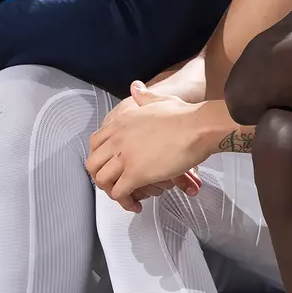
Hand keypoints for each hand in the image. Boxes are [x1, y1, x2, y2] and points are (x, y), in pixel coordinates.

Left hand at [86, 81, 212, 210]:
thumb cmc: (184, 115)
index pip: (95, 143)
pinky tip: (135, 205)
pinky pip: (119, 193)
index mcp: (119, 123)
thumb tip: (136, 87)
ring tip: (125, 198)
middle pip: (92, 164)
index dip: (99, 157)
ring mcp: (124, 157)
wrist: (198, 127)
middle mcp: (117, 140)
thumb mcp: (158, 99)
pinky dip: (124, 202)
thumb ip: (144, 96)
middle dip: (101, 177)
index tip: (108, 166)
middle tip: (114, 185)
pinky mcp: (136, 174)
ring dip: (112, 192)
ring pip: (102, 181)